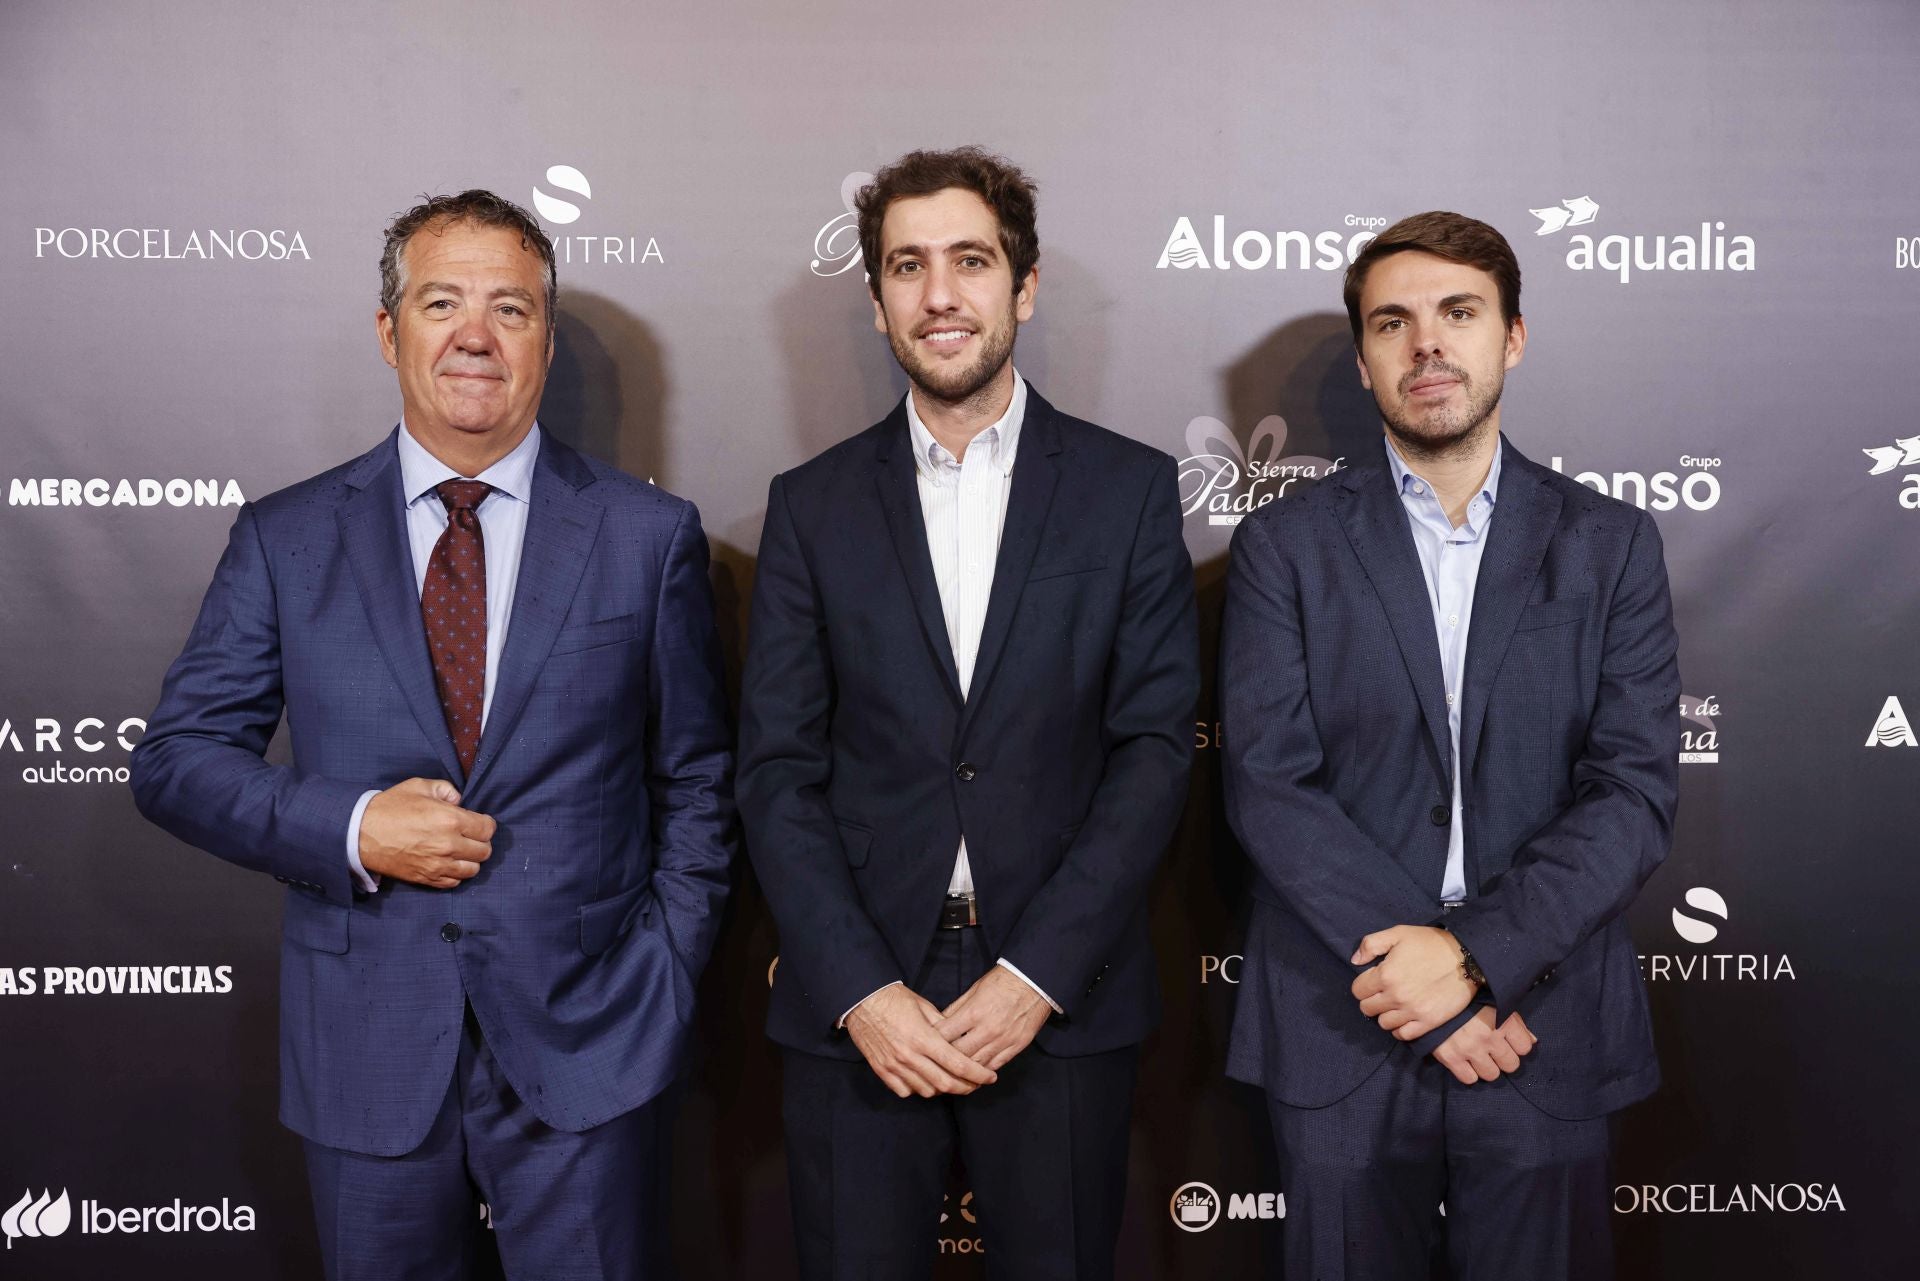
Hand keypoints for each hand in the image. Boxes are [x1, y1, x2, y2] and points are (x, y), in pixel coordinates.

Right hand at [358, 778, 495, 888]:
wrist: (360, 833)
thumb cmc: (389, 807)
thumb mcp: (419, 786)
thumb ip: (446, 790)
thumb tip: (459, 801)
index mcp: (450, 820)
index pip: (487, 828)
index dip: (485, 824)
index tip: (478, 821)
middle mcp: (448, 845)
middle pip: (484, 851)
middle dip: (480, 841)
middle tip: (468, 835)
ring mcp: (438, 865)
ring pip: (473, 869)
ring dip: (470, 859)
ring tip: (459, 850)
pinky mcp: (427, 879)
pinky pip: (454, 882)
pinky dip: (455, 873)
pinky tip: (447, 862)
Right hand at [846, 984, 998, 1098]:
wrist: (861, 1000)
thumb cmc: (894, 998)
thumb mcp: (924, 1006)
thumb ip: (943, 1026)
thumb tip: (960, 1040)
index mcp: (924, 1038)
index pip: (958, 1064)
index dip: (978, 1074)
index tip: (990, 1077)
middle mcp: (910, 1056)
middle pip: (946, 1083)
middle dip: (966, 1087)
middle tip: (976, 1084)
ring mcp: (894, 1066)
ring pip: (926, 1090)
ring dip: (943, 1089)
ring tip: (951, 1080)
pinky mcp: (881, 1070)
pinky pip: (905, 1091)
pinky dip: (918, 1089)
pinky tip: (925, 1080)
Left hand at [938, 966, 1051, 1069]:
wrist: (1034, 981)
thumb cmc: (1003, 981)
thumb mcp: (974, 989)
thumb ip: (957, 1008)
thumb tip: (940, 1022)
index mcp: (974, 1012)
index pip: (945, 1035)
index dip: (932, 1041)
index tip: (925, 1046)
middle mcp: (987, 1029)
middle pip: (958, 1054)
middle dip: (945, 1060)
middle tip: (935, 1064)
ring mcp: (1003, 1040)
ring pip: (977, 1065)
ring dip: (963, 1071)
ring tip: (952, 1074)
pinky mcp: (1017, 1046)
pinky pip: (996, 1065)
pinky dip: (983, 1071)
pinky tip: (974, 1073)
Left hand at [1350, 924, 1476, 1040]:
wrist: (1467, 958)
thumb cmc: (1431, 943)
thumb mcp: (1398, 933)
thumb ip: (1371, 944)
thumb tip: (1355, 961)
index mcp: (1385, 975)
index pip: (1358, 990)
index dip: (1363, 984)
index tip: (1373, 980)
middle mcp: (1396, 997)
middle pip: (1367, 1009)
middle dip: (1371, 999)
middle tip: (1383, 992)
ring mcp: (1412, 1012)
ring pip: (1383, 1023)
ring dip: (1385, 1014)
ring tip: (1394, 1004)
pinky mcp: (1428, 1023)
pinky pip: (1403, 1035)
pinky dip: (1400, 1028)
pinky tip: (1404, 1017)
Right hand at [1431, 1008, 1535, 1084]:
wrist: (1432, 997)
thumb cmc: (1467, 999)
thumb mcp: (1495, 1003)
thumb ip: (1515, 1022)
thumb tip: (1532, 1042)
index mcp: (1503, 1020)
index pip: (1525, 1047)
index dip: (1517, 1044)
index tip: (1507, 1039)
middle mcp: (1489, 1037)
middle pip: (1511, 1065)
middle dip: (1503, 1058)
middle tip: (1492, 1049)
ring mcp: (1470, 1049)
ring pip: (1491, 1074)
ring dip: (1486, 1067)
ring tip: (1478, 1054)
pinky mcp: (1451, 1057)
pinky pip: (1469, 1079)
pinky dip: (1468, 1072)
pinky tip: (1464, 1060)